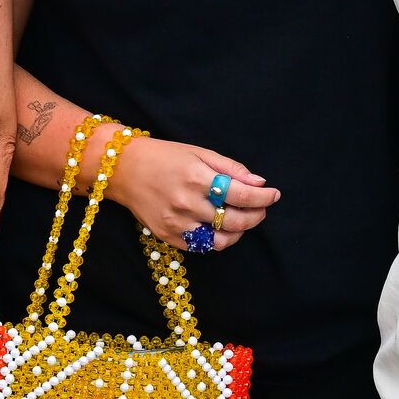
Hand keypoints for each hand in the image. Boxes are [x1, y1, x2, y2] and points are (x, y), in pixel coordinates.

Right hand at [110, 136, 279, 253]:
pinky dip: (217, 240)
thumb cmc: (164, 157)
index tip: (274, 195)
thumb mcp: (199, 152)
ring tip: (242, 220)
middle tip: (262, 208)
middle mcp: (186, 202)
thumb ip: (231, 168)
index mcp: (196, 177)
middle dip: (256, 216)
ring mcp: (176, 222)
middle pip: (234, 221)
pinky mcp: (168, 236)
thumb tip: (259, 183)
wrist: (125, 169)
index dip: (263, 198)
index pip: (240, 195)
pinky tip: (220, 228)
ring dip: (239, 232)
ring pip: (221, 240)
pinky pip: (202, 246)